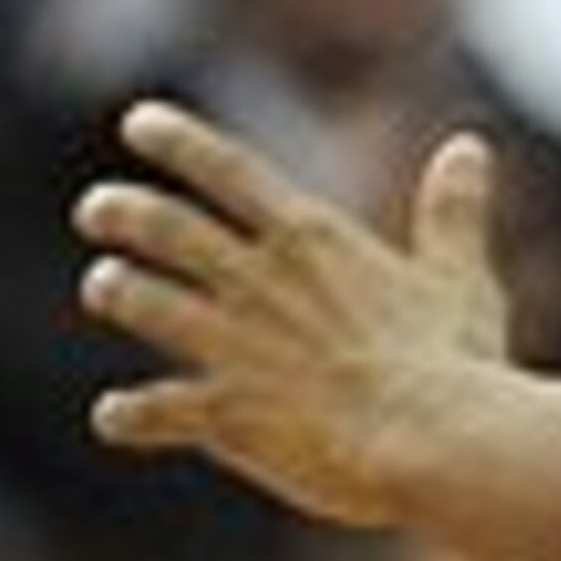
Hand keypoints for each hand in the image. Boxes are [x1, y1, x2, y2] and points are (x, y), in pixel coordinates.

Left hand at [79, 105, 511, 529]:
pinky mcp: (225, 413)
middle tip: (93, 206)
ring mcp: (235, 348)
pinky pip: (157, 410)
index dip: (179, 143)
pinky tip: (111, 416)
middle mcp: (261, 283)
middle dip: (127, 213)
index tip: (137, 121)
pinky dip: (128, 413)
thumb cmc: (453, 359)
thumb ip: (453, 212)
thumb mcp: (458, 275)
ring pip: (151, 306)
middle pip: (172, 231)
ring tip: (101, 283)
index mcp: (314, 241)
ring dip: (120, 291)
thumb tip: (467, 147)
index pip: (232, 172)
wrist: (428, 439)